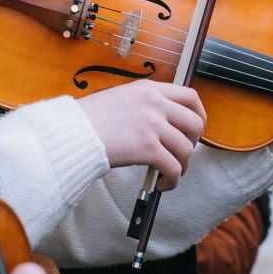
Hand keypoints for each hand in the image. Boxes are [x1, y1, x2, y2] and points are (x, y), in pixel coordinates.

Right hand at [78, 79, 205, 185]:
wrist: (72, 131)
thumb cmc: (89, 119)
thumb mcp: (120, 98)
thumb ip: (143, 105)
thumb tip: (162, 124)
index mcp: (149, 89)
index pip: (190, 96)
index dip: (200, 114)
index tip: (196, 128)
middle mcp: (155, 103)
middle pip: (195, 123)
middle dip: (194, 142)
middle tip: (183, 153)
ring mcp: (152, 125)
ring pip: (186, 149)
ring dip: (182, 166)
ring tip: (170, 174)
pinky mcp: (147, 148)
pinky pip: (173, 167)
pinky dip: (172, 180)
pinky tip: (162, 184)